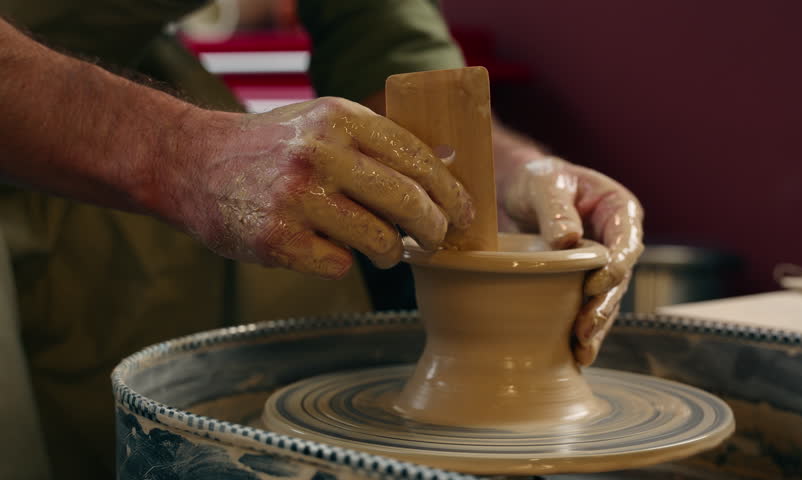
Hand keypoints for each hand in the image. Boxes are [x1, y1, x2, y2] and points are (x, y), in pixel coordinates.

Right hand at [182, 97, 473, 278]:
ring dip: (391, 252)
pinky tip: (325, 247)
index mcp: (340, 120)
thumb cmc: (275, 148)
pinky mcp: (277, 239)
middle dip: (434, 229)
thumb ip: (379, 145)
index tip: (466, 214)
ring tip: (384, 249)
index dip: (451, 192)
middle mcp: (320, 153)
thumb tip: (448, 173)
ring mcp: (296, 198)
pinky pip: (339, 264)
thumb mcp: (325, 125)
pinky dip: (341, 261)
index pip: (417, 159)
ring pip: (380, 241)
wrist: (195, 164)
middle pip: (408, 202)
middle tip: (437, 240)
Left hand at [500, 156, 643, 364]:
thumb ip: (556, 209)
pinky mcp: (581, 280)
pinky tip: (573, 353)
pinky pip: (586, 306)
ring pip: (605, 299)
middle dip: (604, 308)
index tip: (593, 286)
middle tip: (584, 331)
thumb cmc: (538, 179)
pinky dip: (580, 328)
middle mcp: (616, 240)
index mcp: (619, 211)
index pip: (626, 245)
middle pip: (618, 279)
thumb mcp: (544, 184)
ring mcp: (601, 263)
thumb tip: (568, 241)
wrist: (521, 188)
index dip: (613, 269)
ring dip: (595, 326)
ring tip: (581, 351)